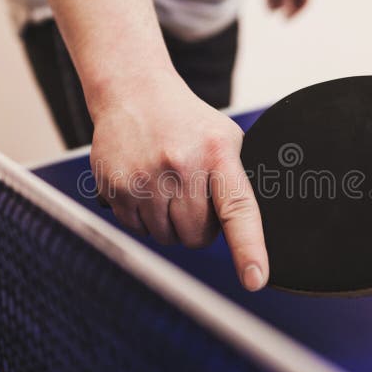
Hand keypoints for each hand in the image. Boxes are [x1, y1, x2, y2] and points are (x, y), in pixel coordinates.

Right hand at [89, 70, 268, 290]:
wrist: (134, 93)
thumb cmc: (186, 121)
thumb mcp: (225, 138)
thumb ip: (237, 180)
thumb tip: (250, 231)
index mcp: (216, 153)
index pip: (238, 208)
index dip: (248, 248)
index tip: (256, 278)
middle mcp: (179, 166)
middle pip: (196, 235)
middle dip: (198, 227)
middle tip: (192, 196)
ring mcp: (143, 179)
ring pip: (166, 237)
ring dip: (169, 224)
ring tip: (167, 187)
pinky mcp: (115, 188)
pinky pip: (136, 229)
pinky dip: (143, 218)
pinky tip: (145, 188)